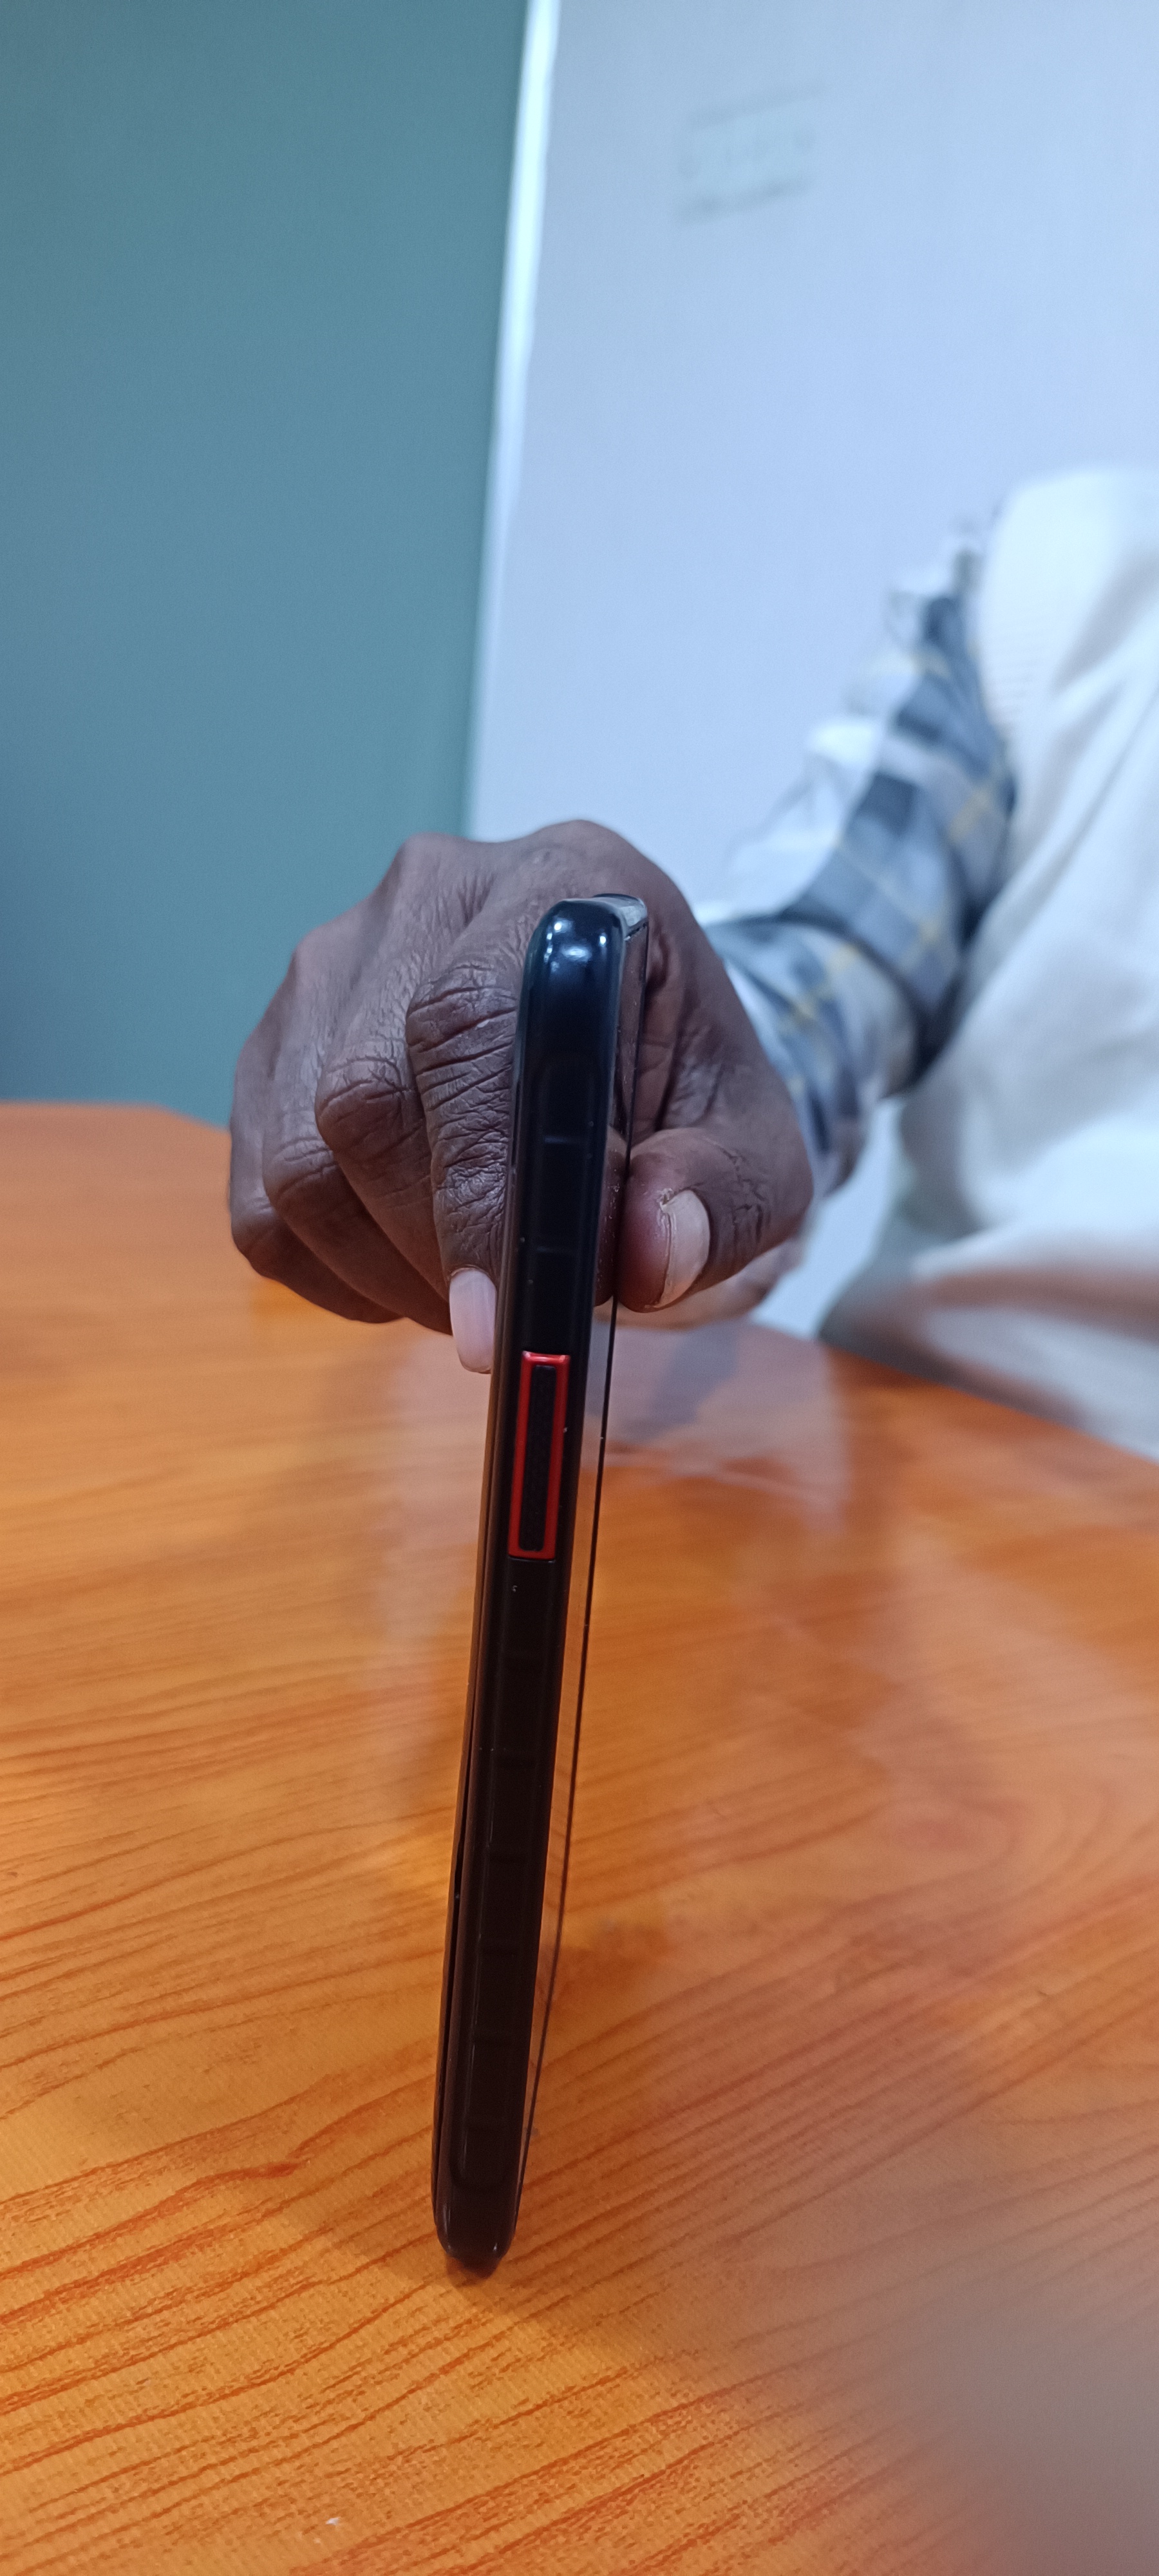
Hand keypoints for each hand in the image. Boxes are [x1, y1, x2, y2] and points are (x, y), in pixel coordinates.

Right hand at [229, 821, 811, 1368]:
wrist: (631, 1043)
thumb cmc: (686, 1086)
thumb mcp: (756, 1146)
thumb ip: (720, 1196)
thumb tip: (652, 1252)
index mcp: (558, 888)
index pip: (466, 1023)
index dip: (474, 1181)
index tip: (500, 1310)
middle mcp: (425, 899)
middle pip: (361, 1095)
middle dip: (432, 1246)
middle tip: (505, 1319)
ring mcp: (330, 968)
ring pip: (297, 1156)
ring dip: (381, 1267)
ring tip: (474, 1292)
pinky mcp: (275, 1047)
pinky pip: (260, 1197)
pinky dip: (331, 1271)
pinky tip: (412, 1273)